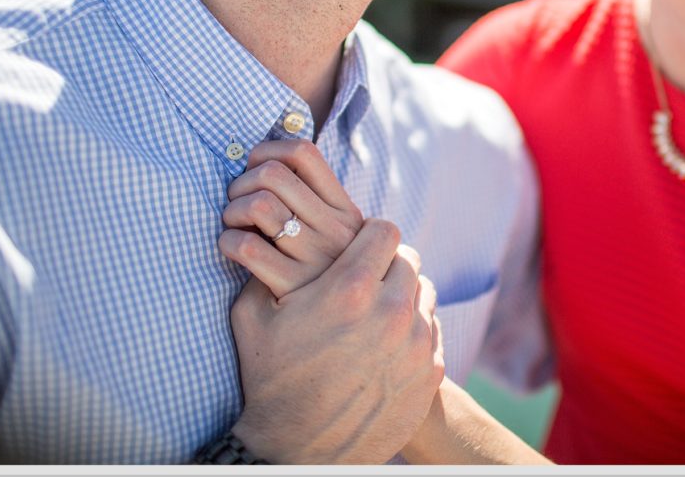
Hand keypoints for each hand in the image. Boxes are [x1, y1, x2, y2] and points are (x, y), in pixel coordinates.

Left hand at [221, 140, 363, 297]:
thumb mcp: (340, 242)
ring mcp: (315, 259)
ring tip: (234, 226)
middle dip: (241, 182)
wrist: (340, 347)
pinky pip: (245, 246)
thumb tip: (268, 159)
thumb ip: (318, 206)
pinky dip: (228, 241)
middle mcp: (337, 231)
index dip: (267, 151)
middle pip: (273, 174)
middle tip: (237, 202)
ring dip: (232, 210)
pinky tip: (232, 249)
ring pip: (259, 204)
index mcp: (348, 212)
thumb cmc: (325, 282)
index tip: (254, 169)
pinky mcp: (291, 287)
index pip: (303, 153)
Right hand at [221, 141, 443, 462]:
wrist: (295, 453)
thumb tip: (266, 236)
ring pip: (424, 294)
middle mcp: (392, 311)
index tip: (362, 245)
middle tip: (368, 279)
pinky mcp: (430, 373)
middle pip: (408, 260)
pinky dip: (413, 332)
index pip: (385, 231)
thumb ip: (265, 268)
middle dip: (387, 265)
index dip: (371, 234)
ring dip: (403, 297)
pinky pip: (431, 330)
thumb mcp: (253, 317)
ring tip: (376, 313)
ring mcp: (416, 344)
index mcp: (350, 289)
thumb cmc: (270, 383)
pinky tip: (386, 345)